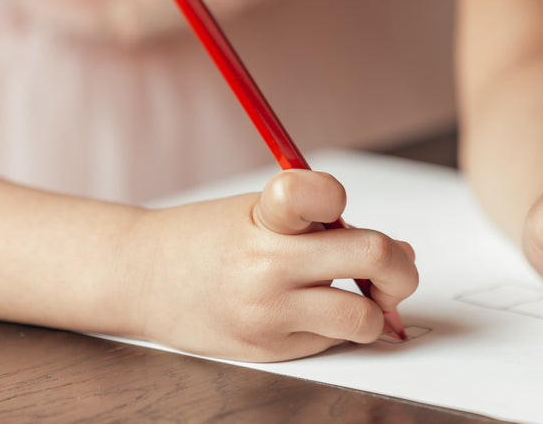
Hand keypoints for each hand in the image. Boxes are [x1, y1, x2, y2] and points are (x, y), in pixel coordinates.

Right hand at [128, 169, 417, 361]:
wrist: (140, 277)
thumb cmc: (209, 237)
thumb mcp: (259, 210)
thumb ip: (324, 222)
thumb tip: (402, 252)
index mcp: (264, 215)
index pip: (322, 192)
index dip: (338, 197)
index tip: (335, 207)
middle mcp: (267, 265)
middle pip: (373, 255)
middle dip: (398, 264)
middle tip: (394, 266)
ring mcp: (268, 314)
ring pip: (364, 317)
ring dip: (374, 308)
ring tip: (355, 295)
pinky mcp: (270, 350)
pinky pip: (333, 341)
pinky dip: (338, 326)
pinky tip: (312, 311)